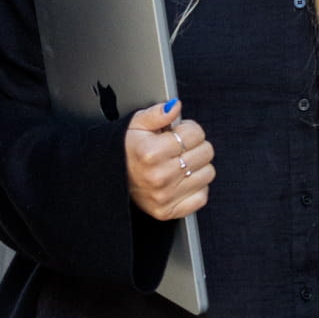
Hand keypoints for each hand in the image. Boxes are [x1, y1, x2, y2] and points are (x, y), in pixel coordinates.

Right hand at [125, 100, 213, 220]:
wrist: (110, 179)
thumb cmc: (126, 151)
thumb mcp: (135, 126)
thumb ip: (156, 114)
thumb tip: (175, 107)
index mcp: (151, 152)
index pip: (195, 133)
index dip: (189, 129)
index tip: (179, 133)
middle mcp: (159, 175)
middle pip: (206, 152)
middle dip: (195, 146)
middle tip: (180, 148)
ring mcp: (165, 195)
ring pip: (208, 173)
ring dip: (197, 166)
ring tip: (180, 163)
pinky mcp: (169, 210)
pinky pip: (202, 196)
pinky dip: (196, 188)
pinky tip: (181, 180)